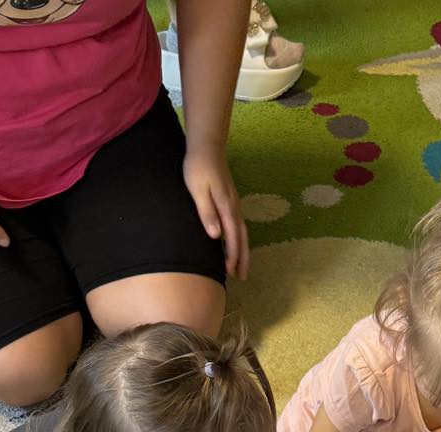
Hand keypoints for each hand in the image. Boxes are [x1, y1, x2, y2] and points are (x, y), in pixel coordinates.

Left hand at [183, 144, 248, 281]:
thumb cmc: (198, 166)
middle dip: (242, 258)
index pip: (232, 237)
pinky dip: (240, 239)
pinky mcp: (231, 200)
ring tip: (241, 266)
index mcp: (226, 207)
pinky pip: (239, 224)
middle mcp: (234, 207)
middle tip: (242, 277)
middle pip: (242, 238)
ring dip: (243, 250)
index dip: (232, 256)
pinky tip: (236, 244)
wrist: (207, 145)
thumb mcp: (197, 189)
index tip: (229, 272)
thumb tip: (216, 236)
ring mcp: (234, 203)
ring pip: (242, 232)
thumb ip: (207, 212)